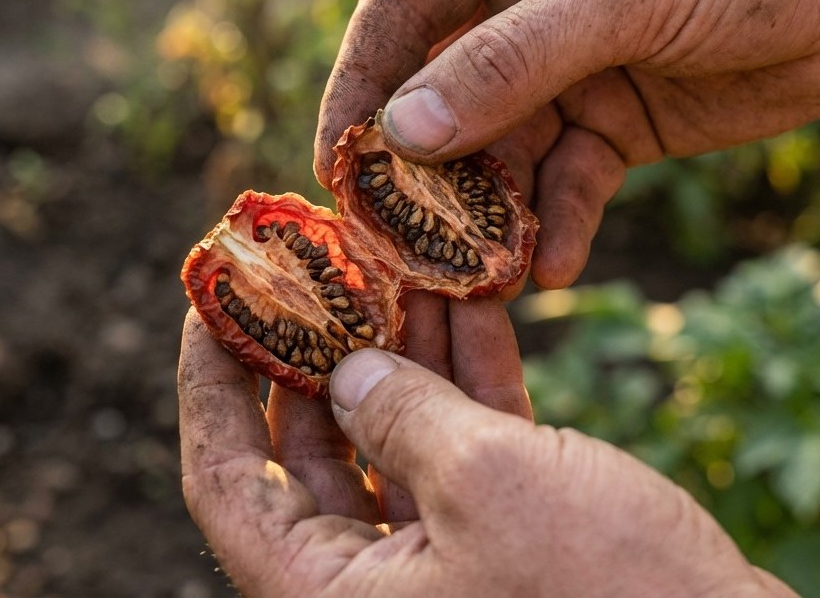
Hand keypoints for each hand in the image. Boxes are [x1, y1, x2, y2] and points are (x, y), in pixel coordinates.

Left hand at [178, 301, 795, 596]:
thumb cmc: (610, 593)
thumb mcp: (487, 481)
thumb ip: (402, 415)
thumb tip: (349, 374)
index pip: (229, 482)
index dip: (209, 386)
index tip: (211, 300)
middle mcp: (374, 589)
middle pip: (311, 451)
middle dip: (315, 347)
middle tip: (315, 259)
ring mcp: (443, 566)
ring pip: (393, 440)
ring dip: (399, 348)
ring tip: (393, 256)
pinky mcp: (511, 546)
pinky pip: (465, 452)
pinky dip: (466, 381)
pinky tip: (471, 300)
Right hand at [314, 0, 819, 289]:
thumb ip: (509, 64)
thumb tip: (401, 133)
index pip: (402, 8)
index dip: (362, 84)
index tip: (336, 162)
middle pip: (439, 93)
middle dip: (420, 171)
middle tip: (393, 243)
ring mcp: (563, 67)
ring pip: (497, 153)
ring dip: (485, 216)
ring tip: (472, 277)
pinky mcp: (606, 125)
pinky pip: (561, 185)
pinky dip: (553, 226)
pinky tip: (550, 268)